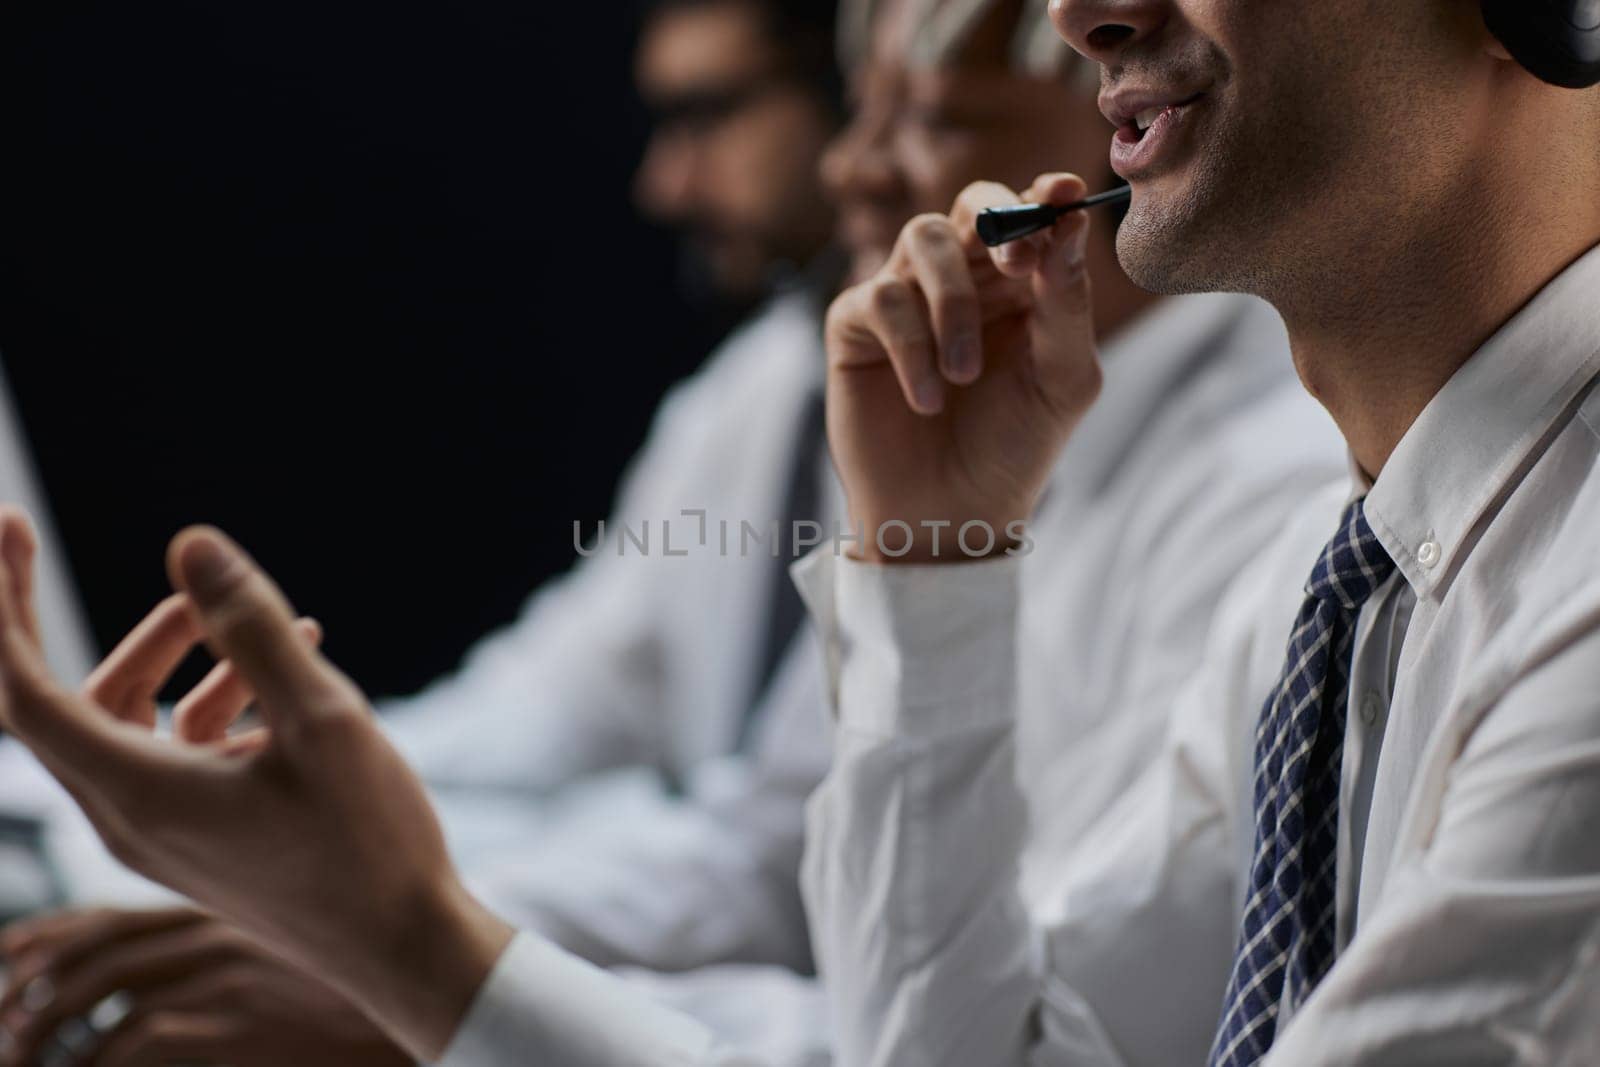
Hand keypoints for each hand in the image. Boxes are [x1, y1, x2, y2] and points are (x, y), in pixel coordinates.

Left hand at [0, 510, 513, 1061]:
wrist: (405, 949)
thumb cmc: (369, 842)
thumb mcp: (322, 720)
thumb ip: (252, 628)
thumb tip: (189, 544)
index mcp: (139, 794)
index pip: (23, 695)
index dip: (3, 608)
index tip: (12, 530)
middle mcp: (132, 819)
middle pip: (75, 705)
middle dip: (103, 628)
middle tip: (111, 559)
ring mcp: (167, 836)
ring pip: (137, 728)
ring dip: (187, 665)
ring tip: (274, 622)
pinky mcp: (205, 843)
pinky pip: (183, 758)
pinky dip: (222, 707)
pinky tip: (294, 675)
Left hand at [0, 908, 407, 1066]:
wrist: (431, 998)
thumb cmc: (365, 976)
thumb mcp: (287, 948)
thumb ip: (233, 950)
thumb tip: (164, 993)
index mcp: (224, 904)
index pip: (114, 911)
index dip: (48, 935)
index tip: (6, 960)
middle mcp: (217, 930)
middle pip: (93, 949)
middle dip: (28, 986)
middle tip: (0, 1029)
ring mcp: (226, 976)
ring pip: (97, 998)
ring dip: (45, 1035)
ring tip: (24, 1062)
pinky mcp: (236, 1024)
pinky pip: (132, 1046)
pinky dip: (93, 1063)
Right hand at [824, 174, 1102, 561]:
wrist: (951, 514)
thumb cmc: (1013, 448)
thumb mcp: (1063, 380)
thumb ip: (1067, 305)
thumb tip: (1067, 226)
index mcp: (1021, 284)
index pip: (1032, 215)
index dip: (1045, 195)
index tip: (1065, 193)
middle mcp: (964, 280)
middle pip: (972, 205)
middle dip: (997, 224)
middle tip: (1017, 267)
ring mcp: (908, 297)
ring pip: (923, 238)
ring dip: (952, 301)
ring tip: (963, 375)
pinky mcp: (857, 326)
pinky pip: (881, 299)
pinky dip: (910, 349)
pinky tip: (928, 400)